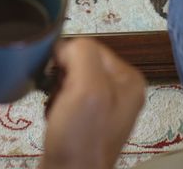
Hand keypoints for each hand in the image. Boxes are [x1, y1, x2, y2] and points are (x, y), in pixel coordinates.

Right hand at [41, 39, 144, 168]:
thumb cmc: (81, 138)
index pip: (91, 46)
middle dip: (61, 76)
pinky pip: (66, 98)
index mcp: (129, 78)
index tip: (57, 77)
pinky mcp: (87, 122)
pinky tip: (53, 116)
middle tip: (58, 96)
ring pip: (70, 79)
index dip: (68, 57)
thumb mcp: (87, 88)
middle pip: (80, 62)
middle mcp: (121, 91)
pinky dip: (54, 104)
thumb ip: (82, 54)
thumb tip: (64, 46)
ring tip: (55, 108)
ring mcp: (104, 108)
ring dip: (56, 90)